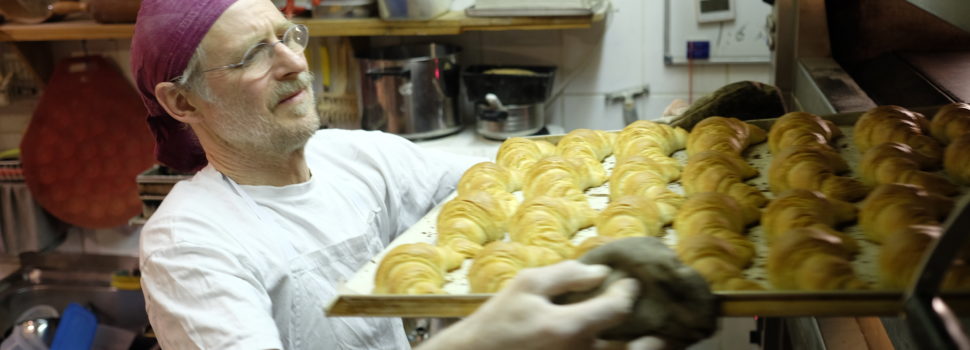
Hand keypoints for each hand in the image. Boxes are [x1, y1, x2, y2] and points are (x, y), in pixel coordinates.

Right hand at [418, 260, 638, 349]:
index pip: (618, 307)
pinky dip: (613, 348)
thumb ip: (566, 275)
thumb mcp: (527, 285)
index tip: (629, 282)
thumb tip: (601, 272)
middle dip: (648, 330)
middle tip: (658, 318)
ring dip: (636, 344)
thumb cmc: (499, 320)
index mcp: (569, 327)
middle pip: (629, 342)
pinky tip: (619, 340)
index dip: (628, 291)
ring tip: (649, 334)